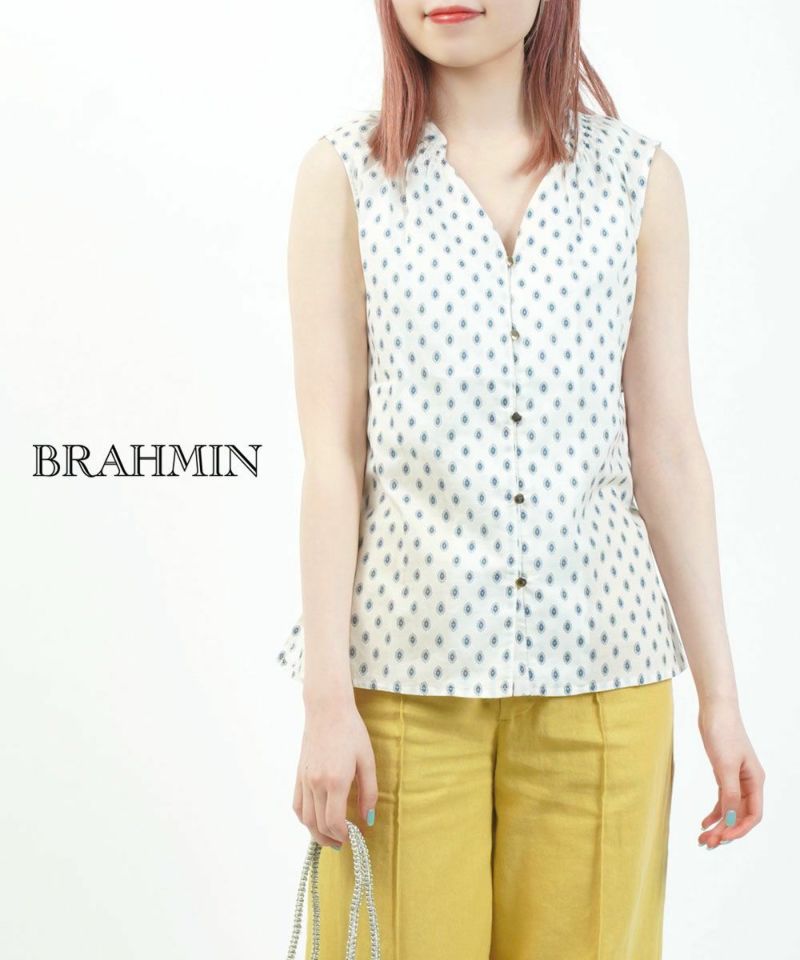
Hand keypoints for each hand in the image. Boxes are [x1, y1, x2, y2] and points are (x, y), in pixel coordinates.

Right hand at [292, 694, 377, 848]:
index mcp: (336, 781)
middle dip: (331, 839)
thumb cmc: (351, 731)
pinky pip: (297, 805)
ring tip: (330, 838)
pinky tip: (315, 821)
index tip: (354, 838)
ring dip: (317, 833)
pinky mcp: (299, 774)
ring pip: (306, 819)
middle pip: (319, 824)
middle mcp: (316, 783)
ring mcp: (305, 779)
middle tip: (344, 843)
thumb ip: (369, 792)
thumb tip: (368, 819)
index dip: (344, 836)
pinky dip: (305, 819)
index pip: (335, 822)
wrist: (327, 710)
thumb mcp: (367, 760)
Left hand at [697, 697, 764, 848]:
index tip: (722, 838)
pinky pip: (722, 799)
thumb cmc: (723, 733)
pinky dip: (714, 811)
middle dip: (725, 831)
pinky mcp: (724, 772)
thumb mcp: (725, 766)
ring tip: (703, 838)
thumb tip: (729, 819)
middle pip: (741, 815)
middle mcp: (749, 783)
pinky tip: (704, 821)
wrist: (715, 709)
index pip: (753, 815)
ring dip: (718, 824)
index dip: (739, 830)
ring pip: (730, 809)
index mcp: (755, 781)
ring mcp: (737, 778)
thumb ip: (729, 794)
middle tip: (706, 843)